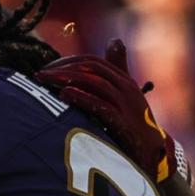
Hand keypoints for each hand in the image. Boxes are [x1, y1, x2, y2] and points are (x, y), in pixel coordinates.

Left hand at [37, 38, 181, 182]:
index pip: (93, 62)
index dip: (69, 62)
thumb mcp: (127, 96)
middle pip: (91, 69)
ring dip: (67, 78)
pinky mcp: (123, 122)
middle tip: (40, 74)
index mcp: (124, 80)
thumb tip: (114, 39)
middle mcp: (126, 88)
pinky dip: (82, 97)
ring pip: (94, 82)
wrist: (154, 156)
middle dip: (63, 68)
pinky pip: (100, 105)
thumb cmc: (135, 126)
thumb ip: (118, 70)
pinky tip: (64, 93)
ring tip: (45, 81)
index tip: (48, 68)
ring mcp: (125, 104)